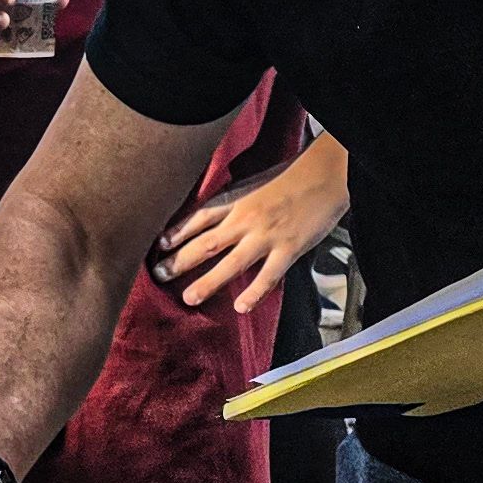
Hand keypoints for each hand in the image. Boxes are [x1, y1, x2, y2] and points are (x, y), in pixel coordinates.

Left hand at [154, 144, 346, 313]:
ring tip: (189, 298)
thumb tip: (211, 219)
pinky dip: (254, 293)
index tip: (158, 247)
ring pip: (231, 263)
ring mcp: (266, 235)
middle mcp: (245, 219)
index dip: (177, 233)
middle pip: (206, 243)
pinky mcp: (288, 248)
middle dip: (180, 261)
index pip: (199, 218)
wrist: (324, 175)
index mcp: (236, 202)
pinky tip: (240, 307)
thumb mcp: (253, 185)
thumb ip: (233, 204)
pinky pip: (268, 276)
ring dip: (208, 282)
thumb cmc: (290, 179)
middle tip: (159, 276)